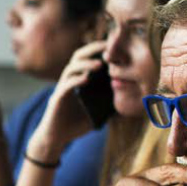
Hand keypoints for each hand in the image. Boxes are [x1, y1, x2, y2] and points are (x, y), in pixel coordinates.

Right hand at [27, 41, 106, 161]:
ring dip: (85, 64)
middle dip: (93, 49)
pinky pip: (66, 85)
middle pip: (78, 56)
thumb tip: (130, 101)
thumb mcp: (98, 113)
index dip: (100, 50)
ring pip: (71, 68)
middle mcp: (69, 80)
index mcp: (79, 80)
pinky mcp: (57, 99)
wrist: (56, 139)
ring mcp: (61, 89)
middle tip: (109, 47)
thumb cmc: (75, 126)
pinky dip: (76, 80)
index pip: (88, 57)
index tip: (116, 47)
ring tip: (100, 64)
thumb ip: (110, 104)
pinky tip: (86, 79)